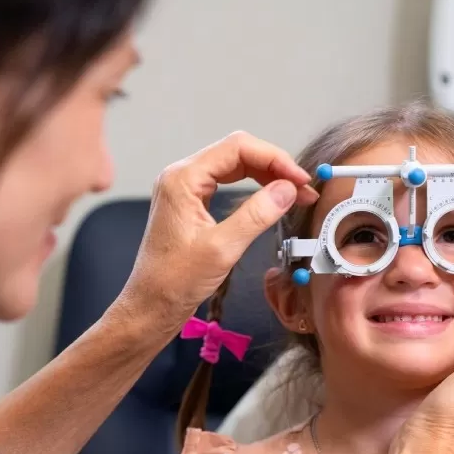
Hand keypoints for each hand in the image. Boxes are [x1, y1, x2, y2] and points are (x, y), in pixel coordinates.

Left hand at [120, 131, 318, 329]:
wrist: (151, 306)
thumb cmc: (174, 282)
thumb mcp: (222, 249)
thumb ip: (256, 215)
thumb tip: (287, 189)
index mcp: (182, 179)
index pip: (237, 147)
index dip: (275, 159)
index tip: (300, 180)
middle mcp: (181, 176)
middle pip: (237, 152)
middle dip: (273, 166)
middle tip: (302, 189)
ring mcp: (185, 189)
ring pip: (234, 166)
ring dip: (266, 176)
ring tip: (294, 194)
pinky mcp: (190, 203)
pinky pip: (226, 183)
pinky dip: (252, 188)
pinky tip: (270, 200)